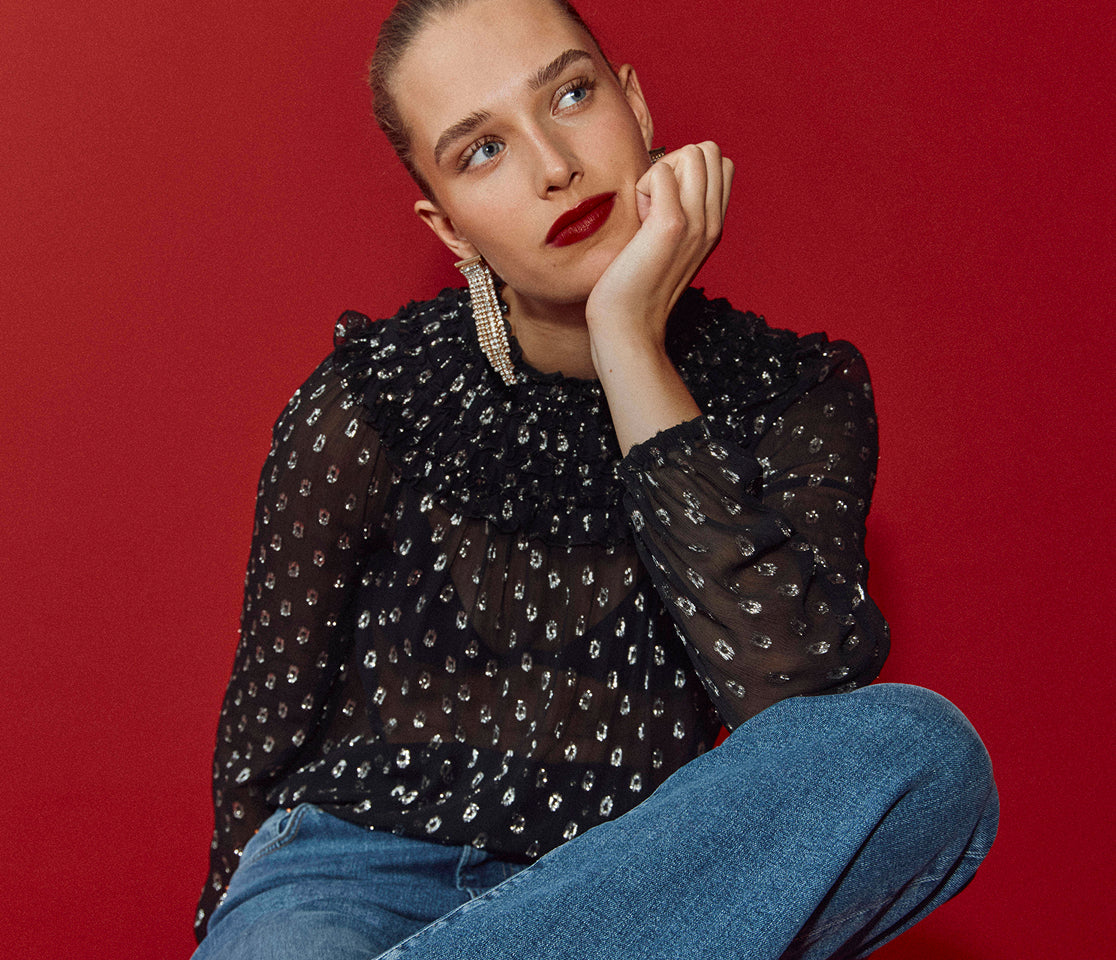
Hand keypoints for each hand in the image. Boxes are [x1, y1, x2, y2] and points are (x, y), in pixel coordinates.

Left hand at [585, 141, 733, 358]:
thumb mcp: (666, 243)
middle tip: (655, 203)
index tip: (665, 203)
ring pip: (693, 153)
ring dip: (661, 174)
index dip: (688, 169)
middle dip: (677, 164)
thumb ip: (676, 211)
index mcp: (715, 225)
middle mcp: (713, 222)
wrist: (628, 323)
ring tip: (647, 212)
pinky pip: (661, 171)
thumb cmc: (635, 283)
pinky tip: (638, 220)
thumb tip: (664, 175)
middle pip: (710, 151)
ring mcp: (697, 223)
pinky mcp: (671, 225)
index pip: (721, 164)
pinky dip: (644, 185)